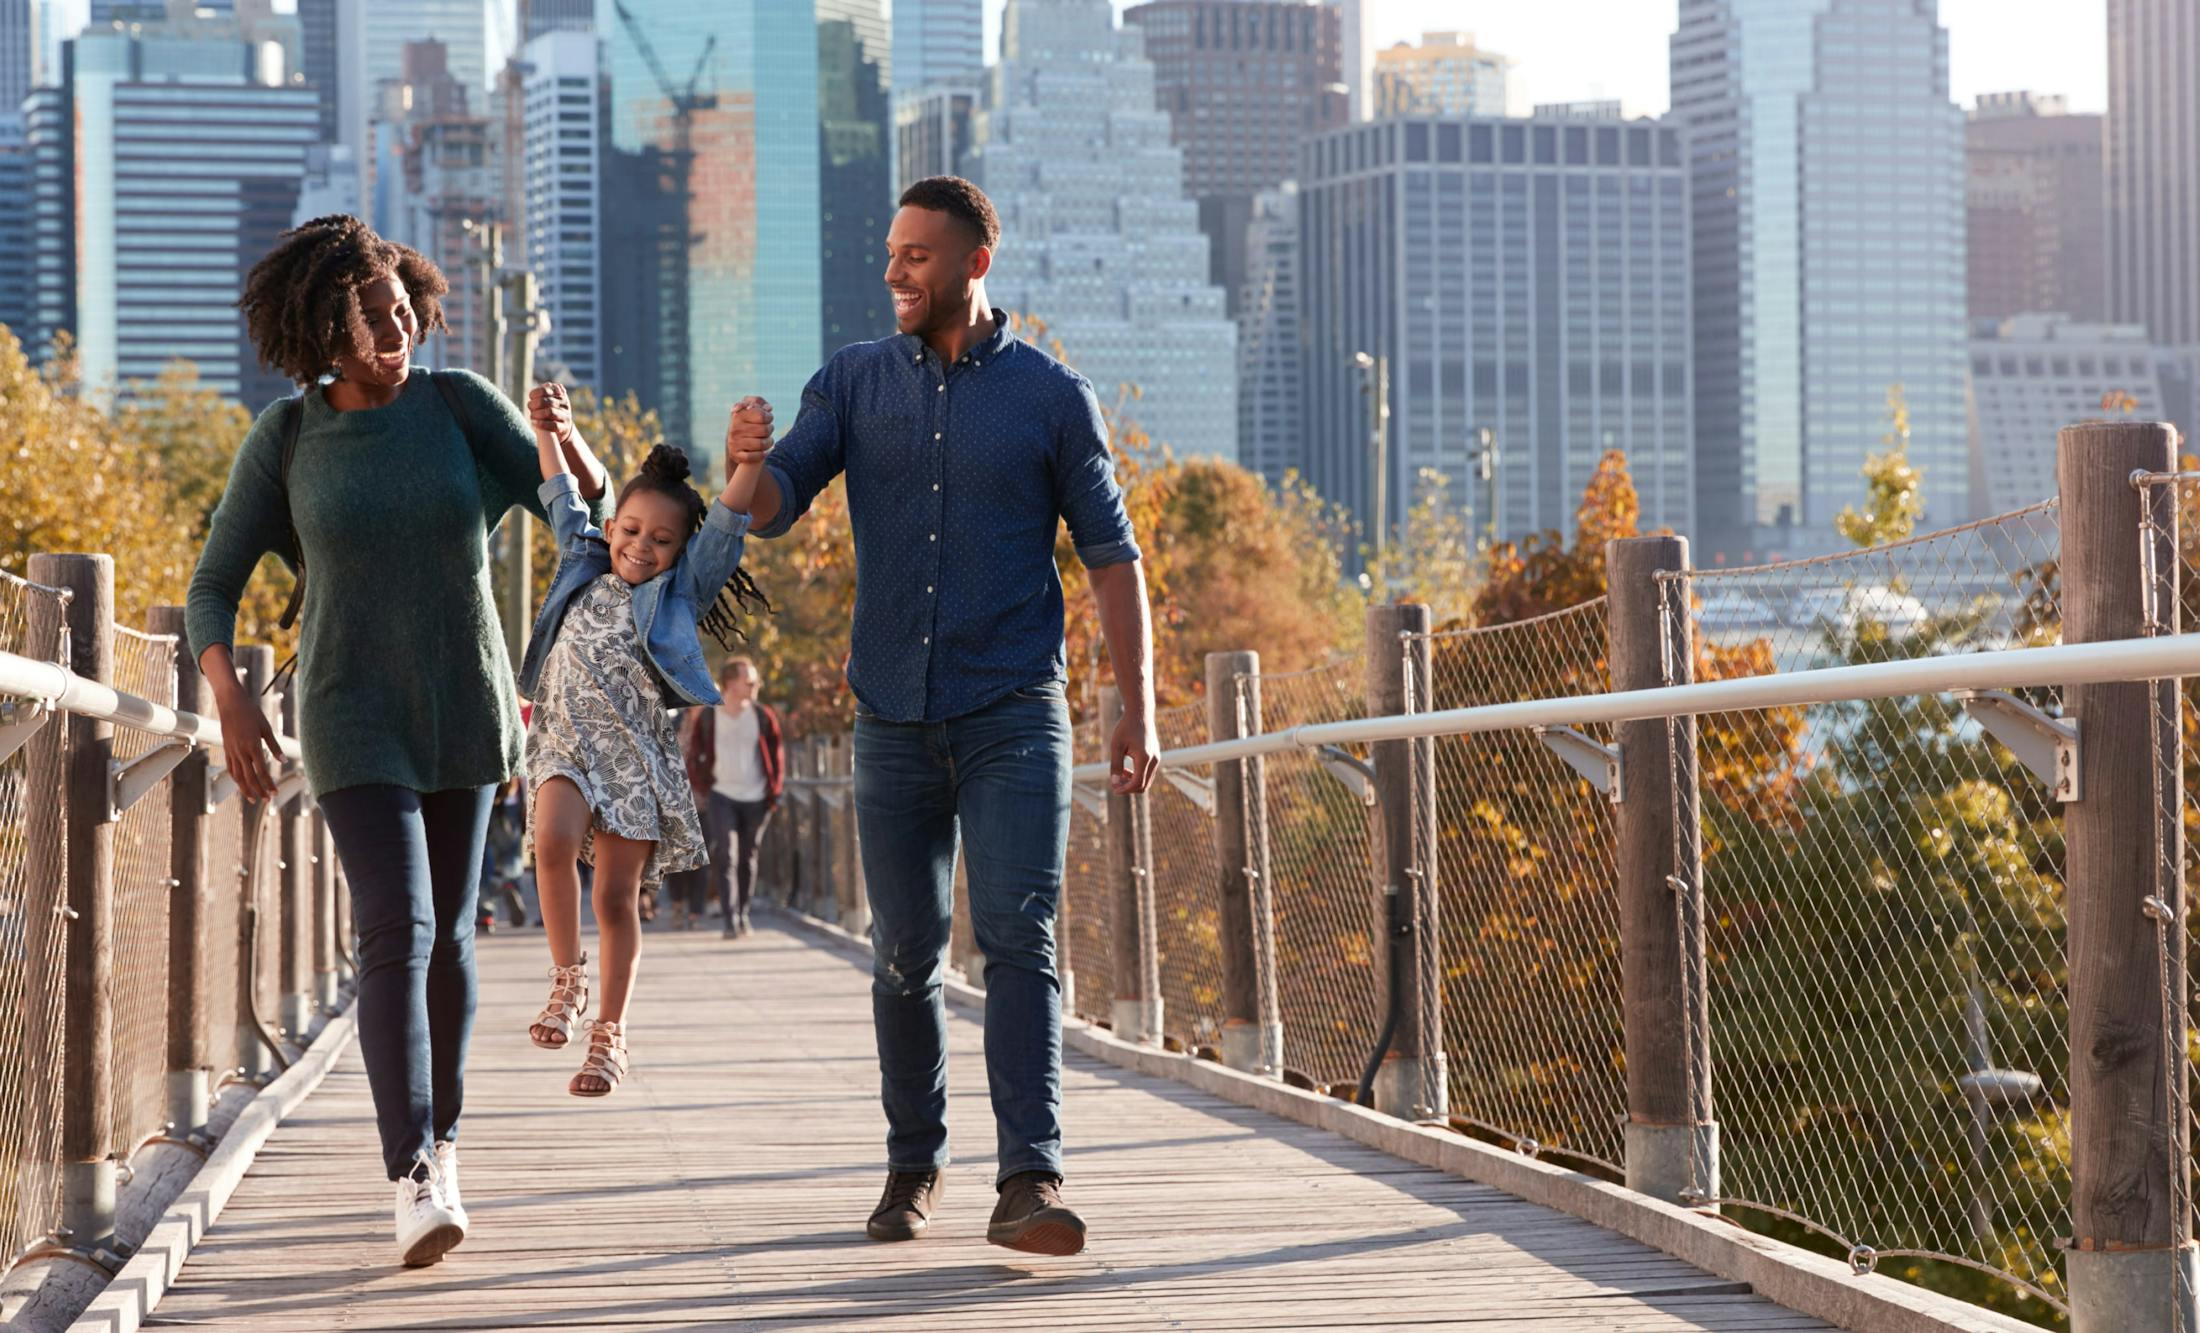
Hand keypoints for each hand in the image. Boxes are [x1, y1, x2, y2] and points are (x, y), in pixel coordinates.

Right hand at [212, 681, 283, 802]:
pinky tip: (242, 784)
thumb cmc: (251, 713)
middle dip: (258, 791)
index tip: (275, 793)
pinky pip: (230, 768)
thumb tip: (283, 761)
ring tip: (253, 799)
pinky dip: (236, 778)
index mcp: (252, 746)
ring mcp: (231, 751)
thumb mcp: (266, 728)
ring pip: (237, 776)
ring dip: (245, 789)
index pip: (261, 771)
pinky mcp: (226, 749)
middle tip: (267, 801)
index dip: (268, 784)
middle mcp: (240, 751)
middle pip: (249, 777)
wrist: (230, 703)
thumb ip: (274, 746)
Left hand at [528, 381, 573, 443]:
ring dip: (537, 414)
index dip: (535, 393)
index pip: (546, 390)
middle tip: (530, 408)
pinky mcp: (564, 427)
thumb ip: (545, 391)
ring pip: (550, 412)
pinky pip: (553, 425)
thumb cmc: (550, 410)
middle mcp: (564, 404)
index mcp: (560, 394)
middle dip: (535, 404)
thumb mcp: (548, 398)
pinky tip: (534, 423)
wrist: (561, 427)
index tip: (531, 397)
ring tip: (532, 416)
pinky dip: (541, 424)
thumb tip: (548, 384)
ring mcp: (566, 416)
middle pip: (548, 401)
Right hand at [726, 397, 773, 470]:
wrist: (735, 442)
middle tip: (768, 429)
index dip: (769, 417)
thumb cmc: (747, 422)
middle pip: (765, 430)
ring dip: (769, 442)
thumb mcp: (750, 408)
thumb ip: (758, 402)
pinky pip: (756, 456)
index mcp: (738, 415)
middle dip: (770, 429)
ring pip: (762, 444)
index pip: (762, 416)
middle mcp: (734, 428)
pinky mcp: (736, 455)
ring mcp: (734, 442)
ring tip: (768, 440)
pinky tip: (765, 451)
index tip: (767, 418)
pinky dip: (763, 454)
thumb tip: (768, 408)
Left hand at [1107, 706, 1160, 795]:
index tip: (1114, 789)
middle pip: (1144, 786)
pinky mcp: (1156, 757)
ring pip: (1147, 781)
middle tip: (1115, 782)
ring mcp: (1157, 759)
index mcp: (1144, 758)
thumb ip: (1115, 765)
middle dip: (1129, 788)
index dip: (1125, 789)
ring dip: (1133, 782)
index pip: (1137, 783)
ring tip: (1119, 774)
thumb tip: (1114, 783)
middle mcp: (1154, 760)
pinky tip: (1126, 769)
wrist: (1140, 714)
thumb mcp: (1116, 746)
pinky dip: (1137, 776)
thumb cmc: (1126, 728)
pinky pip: (1148, 774)